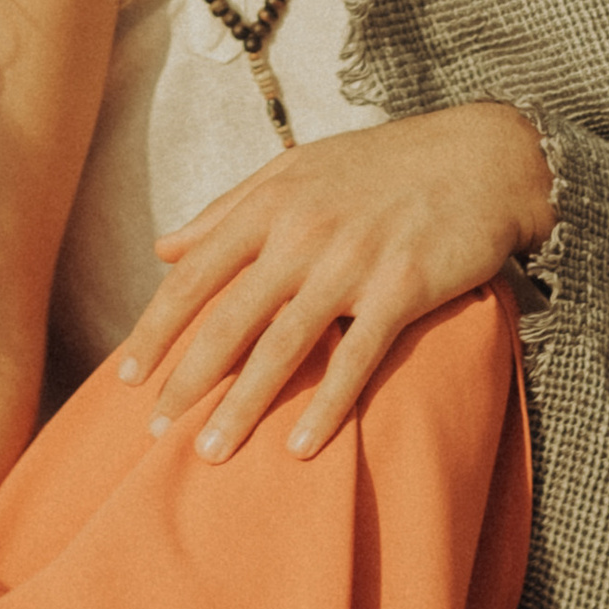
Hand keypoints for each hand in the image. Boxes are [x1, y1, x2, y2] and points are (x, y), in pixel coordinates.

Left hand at [117, 100, 550, 465]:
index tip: (127, 375)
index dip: (157, 329)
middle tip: (154, 431)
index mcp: (270, 204)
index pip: (195, 276)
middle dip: (188, 381)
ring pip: (282, 347)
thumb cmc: (382, 165)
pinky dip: (328, 406)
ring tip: (210, 452)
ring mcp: (352, 263)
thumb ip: (227, 210)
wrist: (481, 156)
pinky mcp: (403, 289)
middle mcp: (302, 234)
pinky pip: (356, 359)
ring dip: (243, 405)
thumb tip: (164, 248)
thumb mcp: (296, 169)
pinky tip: (303, 448)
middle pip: (229, 320)